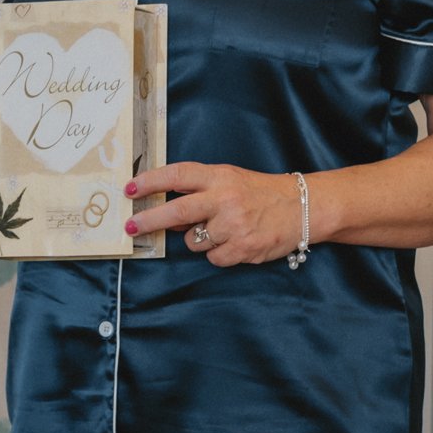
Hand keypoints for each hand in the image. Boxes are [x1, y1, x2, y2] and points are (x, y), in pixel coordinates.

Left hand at [126, 162, 301, 266]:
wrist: (303, 207)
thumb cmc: (260, 193)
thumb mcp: (229, 181)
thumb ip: (198, 194)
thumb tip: (164, 215)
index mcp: (219, 176)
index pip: (177, 175)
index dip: (151, 182)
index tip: (129, 189)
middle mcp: (225, 199)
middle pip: (177, 211)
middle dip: (149, 220)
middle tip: (130, 226)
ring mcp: (234, 225)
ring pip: (193, 240)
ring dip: (198, 239)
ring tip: (223, 229)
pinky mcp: (243, 248)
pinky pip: (213, 257)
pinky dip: (218, 253)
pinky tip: (235, 242)